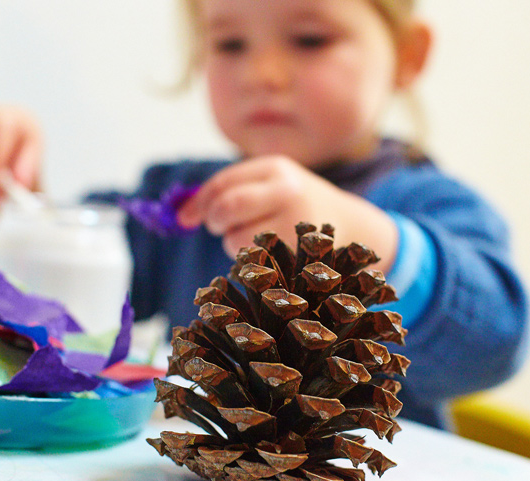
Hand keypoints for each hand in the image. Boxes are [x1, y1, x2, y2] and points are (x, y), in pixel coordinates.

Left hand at [177, 156, 397, 270]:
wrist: (350, 226)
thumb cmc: (294, 206)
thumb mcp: (268, 187)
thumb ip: (226, 193)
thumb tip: (180, 217)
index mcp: (276, 168)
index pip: (224, 182)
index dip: (198, 203)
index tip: (185, 218)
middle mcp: (288, 191)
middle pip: (227, 206)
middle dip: (214, 220)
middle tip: (218, 226)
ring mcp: (296, 223)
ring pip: (236, 238)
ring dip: (234, 242)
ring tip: (258, 236)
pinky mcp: (299, 254)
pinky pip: (253, 262)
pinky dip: (250, 261)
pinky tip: (269, 252)